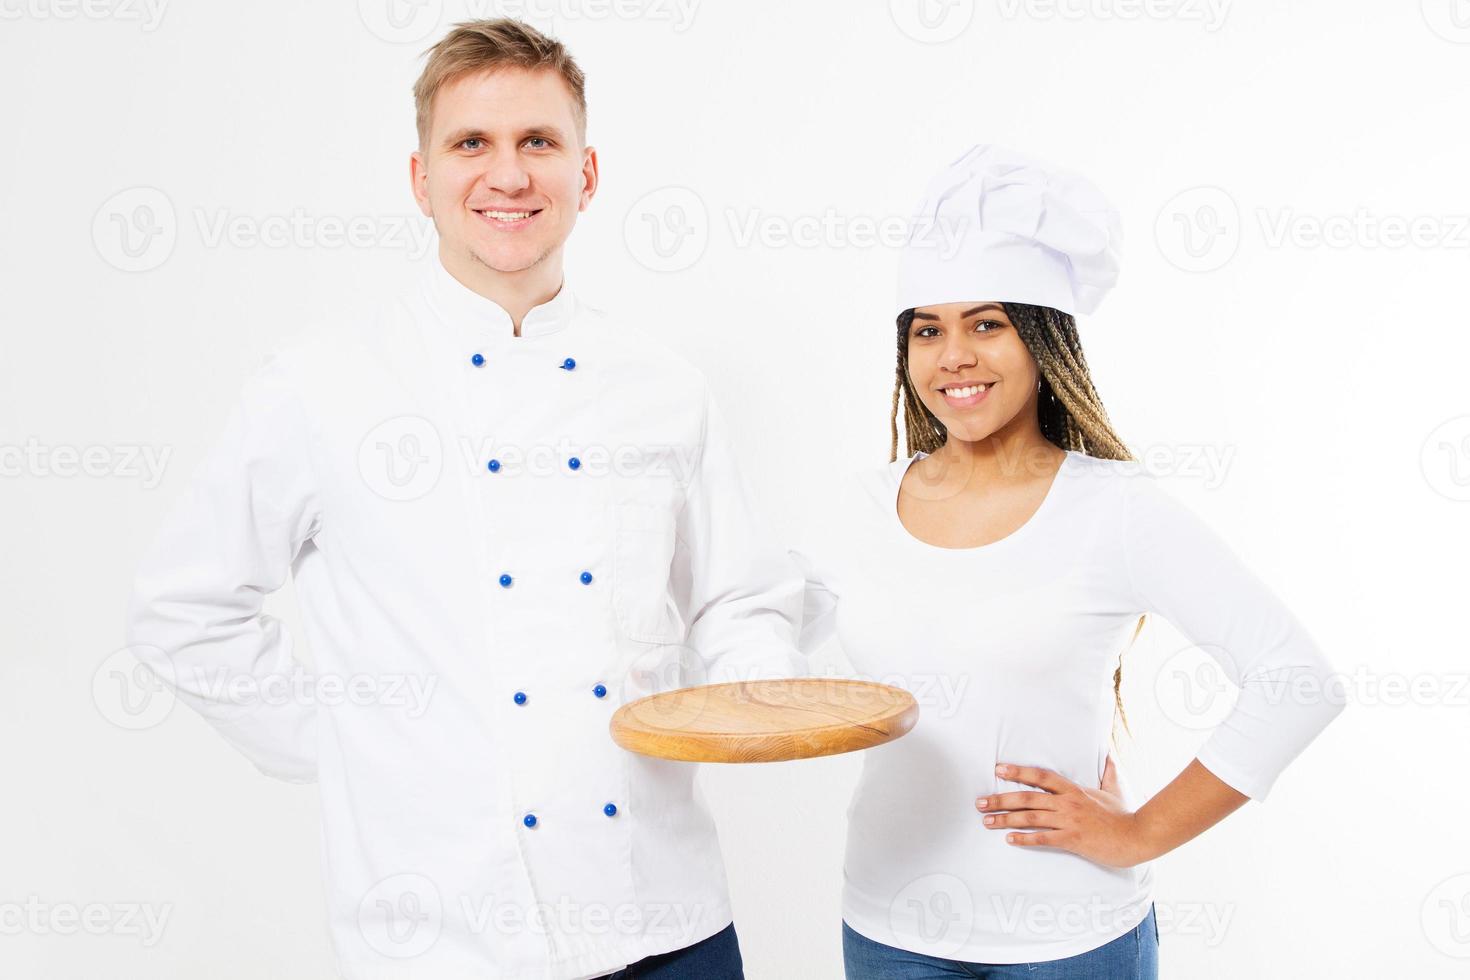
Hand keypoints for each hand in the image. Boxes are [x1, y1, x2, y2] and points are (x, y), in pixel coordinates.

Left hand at [976, 758, 1156, 868]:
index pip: (1041, 776)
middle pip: (1027, 797)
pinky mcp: (1073, 840)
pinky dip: (1025, 839)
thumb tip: (1109, 754)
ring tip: (987, 821)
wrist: (1137, 836)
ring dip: (1005, 819)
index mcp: (1074, 789)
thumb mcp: (1115, 789)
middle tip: (979, 802)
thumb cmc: (1125, 815)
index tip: (998, 769)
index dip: (1018, 771)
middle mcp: (1068, 803)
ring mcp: (1069, 821)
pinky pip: (1043, 839)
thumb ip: (1109, 771)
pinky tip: (1010, 839)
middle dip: (1000, 799)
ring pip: (1030, 817)